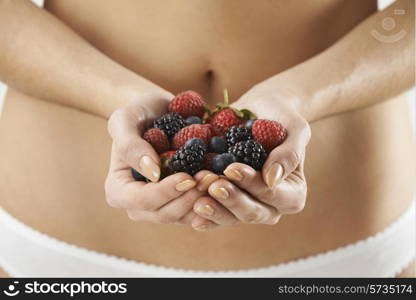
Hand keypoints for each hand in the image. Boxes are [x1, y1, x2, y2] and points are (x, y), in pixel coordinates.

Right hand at [104, 93, 218, 225]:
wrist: (159, 112)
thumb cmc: (138, 113)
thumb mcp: (126, 120)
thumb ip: (131, 146)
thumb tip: (152, 173)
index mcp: (119, 191)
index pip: (141, 201)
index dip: (165, 192)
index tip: (187, 177)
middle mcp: (138, 206)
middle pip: (164, 214)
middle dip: (189, 199)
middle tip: (210, 178)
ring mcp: (162, 206)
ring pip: (184, 216)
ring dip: (204, 201)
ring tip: (219, 179)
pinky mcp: (182, 202)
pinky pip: (198, 211)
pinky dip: (213, 201)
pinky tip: (226, 187)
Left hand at [192, 87, 310, 229]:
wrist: (258, 109)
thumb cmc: (281, 116)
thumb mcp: (294, 128)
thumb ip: (289, 153)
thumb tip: (272, 179)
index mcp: (291, 194)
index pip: (272, 195)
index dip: (252, 184)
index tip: (232, 168)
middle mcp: (270, 206)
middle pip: (251, 213)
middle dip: (230, 199)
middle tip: (211, 183)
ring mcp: (246, 205)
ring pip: (230, 218)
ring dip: (213, 208)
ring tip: (196, 195)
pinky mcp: (226, 201)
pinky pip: (214, 214)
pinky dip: (202, 211)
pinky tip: (189, 206)